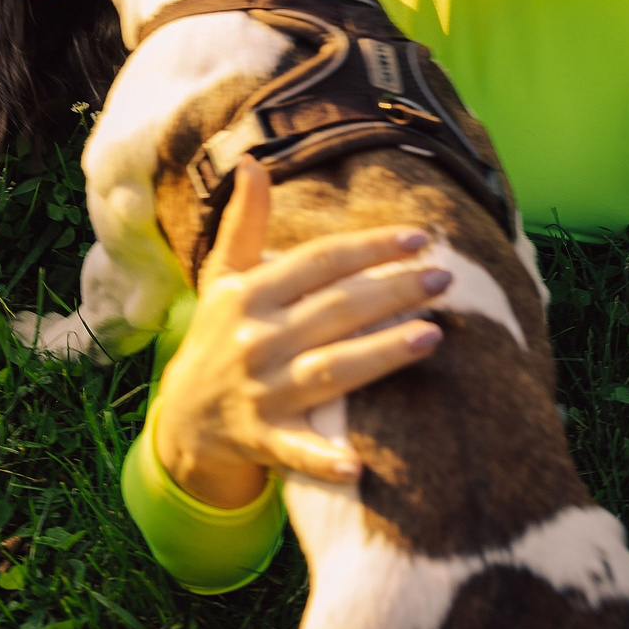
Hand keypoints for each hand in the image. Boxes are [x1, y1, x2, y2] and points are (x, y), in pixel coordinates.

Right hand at [151, 160, 449, 507]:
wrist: (183, 419)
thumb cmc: (219, 338)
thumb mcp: (223, 279)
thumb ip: (244, 223)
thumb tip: (253, 163)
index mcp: (248, 295)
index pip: (319, 262)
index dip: (370, 247)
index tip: (420, 237)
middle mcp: (254, 340)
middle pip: (334, 309)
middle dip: (392, 290)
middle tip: (444, 277)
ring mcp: (260, 393)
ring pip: (328, 369)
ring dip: (379, 354)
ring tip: (434, 335)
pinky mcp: (265, 440)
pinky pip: (297, 451)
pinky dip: (323, 460)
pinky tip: (359, 466)